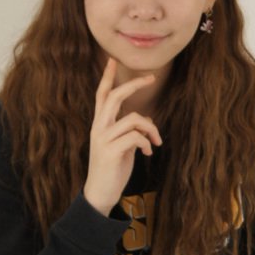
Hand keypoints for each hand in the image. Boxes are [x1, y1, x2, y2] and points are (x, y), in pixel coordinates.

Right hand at [83, 57, 162, 214]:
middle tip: (151, 77)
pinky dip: (146, 142)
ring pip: (133, 119)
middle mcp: (98, 128)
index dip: (107, 77)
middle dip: (134, 84)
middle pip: (115, 97)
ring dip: (151, 128)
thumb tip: (148, 121)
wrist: (100, 194)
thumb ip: (130, 131)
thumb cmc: (113, 169)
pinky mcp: (110, 151)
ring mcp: (103, 139)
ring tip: (156, 141)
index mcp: (100, 125)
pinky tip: (148, 152)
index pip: (101, 95)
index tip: (112, 60)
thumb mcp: (123, 146)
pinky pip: (135, 137)